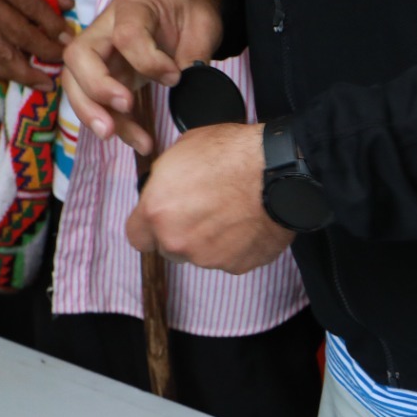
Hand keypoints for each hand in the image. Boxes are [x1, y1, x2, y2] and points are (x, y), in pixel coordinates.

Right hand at [0, 0, 74, 90]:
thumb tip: (67, 8)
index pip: (29, 8)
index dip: (52, 27)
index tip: (70, 40)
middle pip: (16, 34)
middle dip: (44, 52)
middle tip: (64, 61)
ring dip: (24, 73)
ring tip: (45, 84)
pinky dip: (7, 70)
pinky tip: (26, 79)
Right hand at [62, 0, 221, 152]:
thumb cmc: (184, 5)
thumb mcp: (201, 19)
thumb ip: (195, 48)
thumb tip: (189, 83)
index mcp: (132, 8)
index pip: (125, 35)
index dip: (148, 60)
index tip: (175, 76)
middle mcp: (105, 31)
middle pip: (79, 57)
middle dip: (96, 88)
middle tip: (126, 107)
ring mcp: (102, 55)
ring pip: (77, 83)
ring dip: (94, 114)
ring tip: (122, 137)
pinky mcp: (108, 76)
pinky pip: (98, 102)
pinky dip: (115, 124)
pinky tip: (140, 142)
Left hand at [126, 122, 294, 273]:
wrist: (278, 172)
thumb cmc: (232, 154)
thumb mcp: (182, 151)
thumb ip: (165, 182)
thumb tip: (165, 189)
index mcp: (157, 213)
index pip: (137, 237)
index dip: (150, 227)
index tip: (162, 219)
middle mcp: (179, 242)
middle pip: (170, 249)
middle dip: (182, 234)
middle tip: (203, 211)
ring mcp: (209, 258)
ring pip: (202, 255)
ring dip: (210, 240)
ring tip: (231, 213)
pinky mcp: (238, 266)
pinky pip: (231, 259)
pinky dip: (237, 246)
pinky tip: (247, 222)